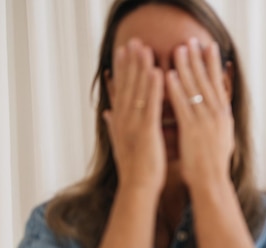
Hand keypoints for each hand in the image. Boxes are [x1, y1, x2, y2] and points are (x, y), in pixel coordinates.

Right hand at [103, 38, 165, 193]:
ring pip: (137, 91)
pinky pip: (151, 105)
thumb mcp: (120, 143)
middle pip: (126, 85)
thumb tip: (107, 113)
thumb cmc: (134, 170)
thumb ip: (113, 126)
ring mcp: (134, 124)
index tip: (123, 51)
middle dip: (130, 62)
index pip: (121, 90)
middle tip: (132, 41)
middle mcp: (124, 120)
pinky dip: (154, 88)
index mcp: (120, 122)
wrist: (137, 188)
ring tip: (144, 48)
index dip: (122, 70)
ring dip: (141, 68)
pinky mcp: (147, 131)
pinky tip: (158, 72)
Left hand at [166, 38, 233, 189]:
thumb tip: (221, 107)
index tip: (208, 47)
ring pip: (195, 89)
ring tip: (179, 50)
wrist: (212, 183)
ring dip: (186, 68)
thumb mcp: (222, 138)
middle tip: (191, 40)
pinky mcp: (193, 130)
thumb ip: (219, 120)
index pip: (219, 84)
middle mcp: (218, 116)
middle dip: (199, 59)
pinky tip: (168, 75)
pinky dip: (175, 89)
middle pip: (207, 81)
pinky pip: (183, 105)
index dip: (212, 64)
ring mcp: (206, 122)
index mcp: (224, 116)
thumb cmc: (213, 164)